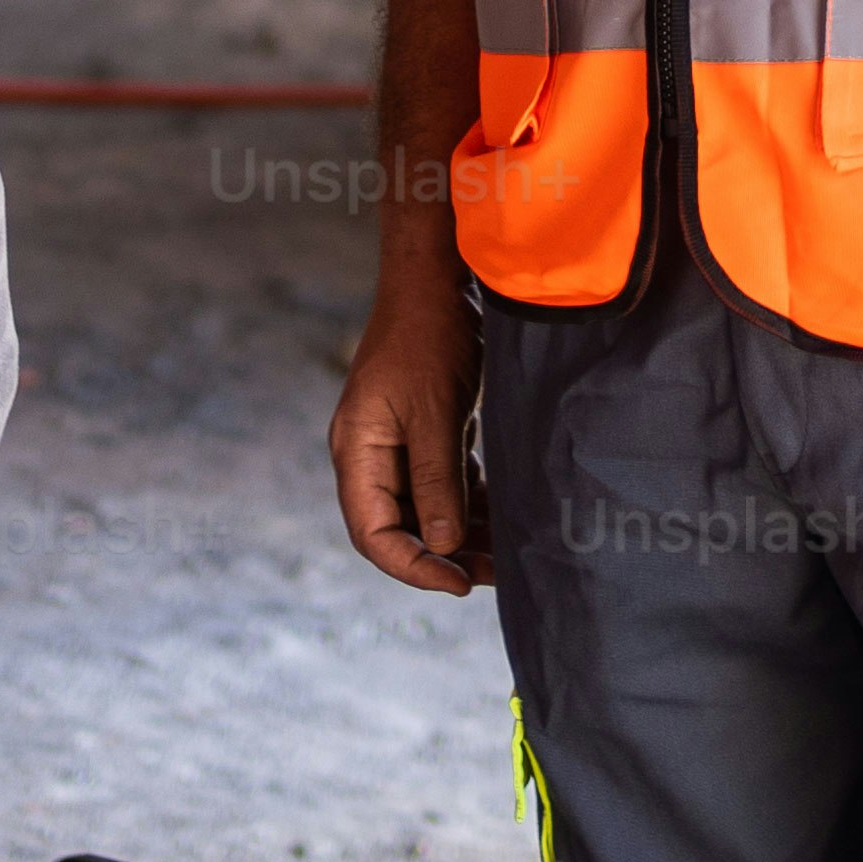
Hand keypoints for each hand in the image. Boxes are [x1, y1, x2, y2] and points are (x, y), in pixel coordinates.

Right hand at [330, 272, 492, 591]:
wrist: (439, 278)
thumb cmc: (427, 335)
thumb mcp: (435, 411)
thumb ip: (436, 480)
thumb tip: (444, 546)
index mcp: (356, 452)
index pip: (373, 534)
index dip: (413, 567)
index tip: (459, 583)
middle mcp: (371, 454)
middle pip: (400, 527)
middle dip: (444, 556)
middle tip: (494, 575)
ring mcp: (398, 443)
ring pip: (427, 509)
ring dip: (462, 534)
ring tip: (506, 556)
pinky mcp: (426, 430)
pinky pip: (444, 483)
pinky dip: (470, 503)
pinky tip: (503, 517)